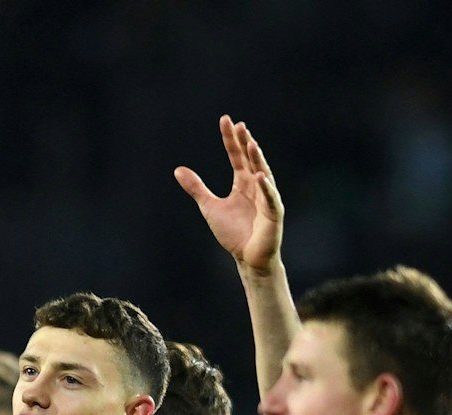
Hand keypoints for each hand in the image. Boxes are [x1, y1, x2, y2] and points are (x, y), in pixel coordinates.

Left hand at [176, 116, 283, 275]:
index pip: (237, 156)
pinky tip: (260, 176)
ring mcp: (267, 198)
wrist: (247, 258)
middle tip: (239, 125)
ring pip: (263, 174)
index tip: (226, 120)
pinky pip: (270, 199)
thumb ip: (196, 188)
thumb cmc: (233, 233)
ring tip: (251, 143)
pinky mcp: (273, 213)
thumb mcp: (209, 207)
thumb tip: (178, 170)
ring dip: (257, 159)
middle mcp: (256, 185)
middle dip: (245, 143)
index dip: (231, 139)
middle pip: (250, 159)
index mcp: (243, 182)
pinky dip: (266, 189)